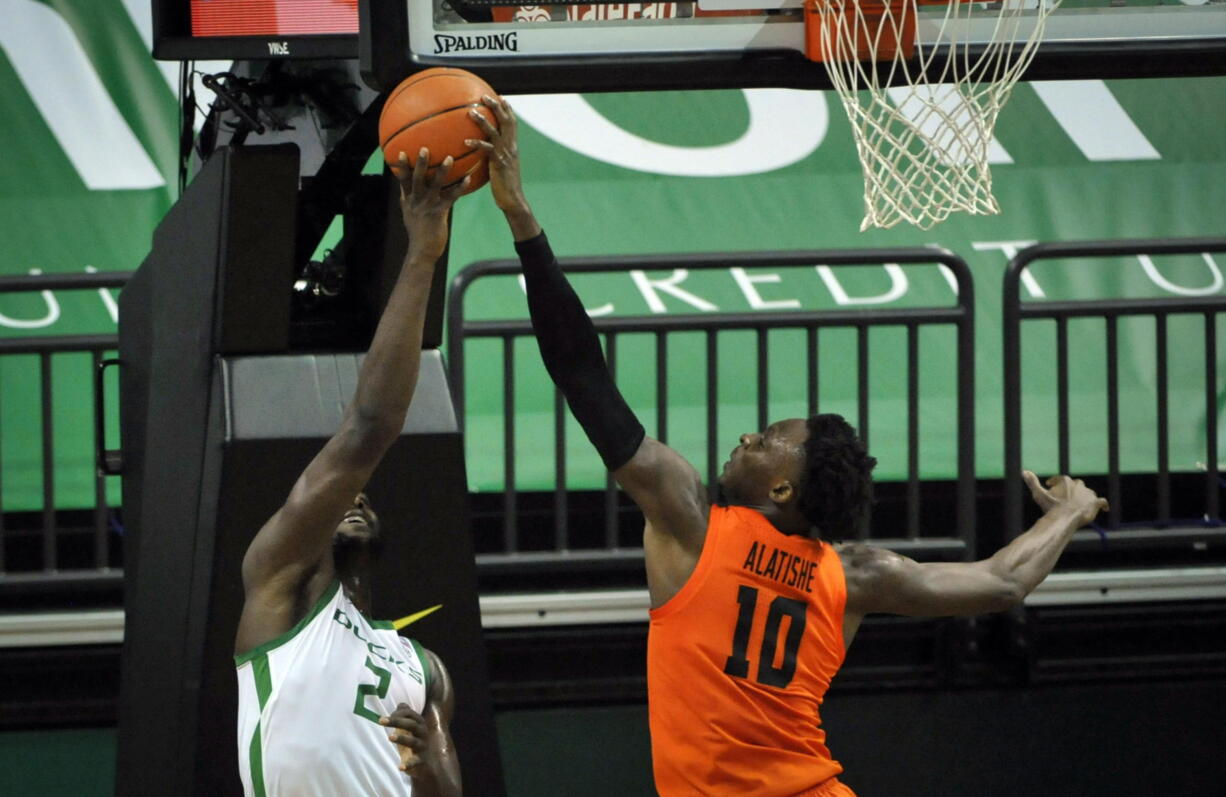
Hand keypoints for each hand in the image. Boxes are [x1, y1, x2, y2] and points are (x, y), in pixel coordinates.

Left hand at [380, 702, 431, 775]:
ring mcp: (422, 747)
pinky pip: (415, 762)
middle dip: (397, 721)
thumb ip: (405, 715)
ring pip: (413, 742)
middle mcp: (422, 733)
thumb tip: (400, 704)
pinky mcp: (421, 761)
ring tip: (390, 737)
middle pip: (411, 725)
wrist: (426, 763)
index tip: (383, 717)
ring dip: (402, 738)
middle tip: (380, 720)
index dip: (397, 714)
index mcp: (419, 724)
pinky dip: (408, 765)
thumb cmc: (414, 741)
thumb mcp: (410, 728)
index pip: (410, 714)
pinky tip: (400, 767)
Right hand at [396, 148, 469, 264]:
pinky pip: (451, 197)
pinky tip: (468, 178)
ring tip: (449, 158)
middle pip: (417, 178)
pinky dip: (460, 187)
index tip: (401, 152)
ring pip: (435, 185)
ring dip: (443, 171)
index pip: (403, 180)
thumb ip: (409, 200)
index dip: (402, 167)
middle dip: (420, 163)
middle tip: (424, 148)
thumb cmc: (418, 232)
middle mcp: (417, 201)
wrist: (422, 250)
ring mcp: (428, 206)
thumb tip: (407, 188)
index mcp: (408, 200)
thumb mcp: (409, 214)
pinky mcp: (440, 212)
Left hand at [466, 95, 527, 212]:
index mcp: (513, 147)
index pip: (513, 124)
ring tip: (472, 112)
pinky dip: (477, 143)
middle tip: (485, 96)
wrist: (513, 199)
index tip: (501, 97)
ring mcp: (506, 154)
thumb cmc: (504, 187)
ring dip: (483, 120)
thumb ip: (494, 157)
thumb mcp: (500, 168)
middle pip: (506, 121)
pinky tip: (466, 141)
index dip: (508, 110)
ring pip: (495, 132)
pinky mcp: (499, 163)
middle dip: (497, 107)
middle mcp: (511, 147)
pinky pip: (487, 149)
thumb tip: (483, 153)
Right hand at [1023, 471, 1108, 525]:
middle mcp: (1078, 485)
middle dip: (1072, 490)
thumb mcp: (1039, 494)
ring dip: (1085, 497)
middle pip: (1076, 485)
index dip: (1055, 483)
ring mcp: (1088, 494)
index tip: (1050, 487)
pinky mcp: (1095, 503)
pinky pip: (1102, 502)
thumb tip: (1024, 471)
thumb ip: (1032, 482)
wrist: (1064, 518)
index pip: (1061, 479)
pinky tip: (1104, 508)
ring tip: (1081, 504)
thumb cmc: (1050, 507)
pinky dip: (1103, 505)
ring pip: (1088, 493)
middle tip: (1066, 498)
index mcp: (1065, 481)